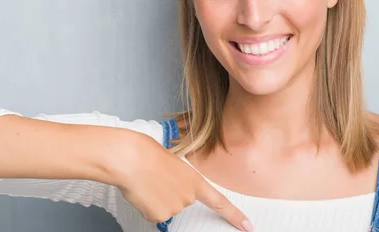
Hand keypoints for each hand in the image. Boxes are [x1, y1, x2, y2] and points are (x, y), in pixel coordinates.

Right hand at [111, 129, 251, 230]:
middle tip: (157, 178)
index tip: (248, 226)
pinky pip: (154, 214)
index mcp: (195, 180)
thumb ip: (178, 178)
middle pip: (182, 202)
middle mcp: (188, 196)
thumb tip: (170, 192)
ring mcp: (175, 207)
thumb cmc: (147, 153)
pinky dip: (147, 206)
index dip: (235, 215)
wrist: (130, 159)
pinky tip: (142, 192)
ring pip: (166, 208)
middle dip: (171, 193)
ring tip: (147, 182)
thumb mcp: (172, 161)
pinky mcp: (159, 216)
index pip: (220, 202)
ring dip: (157, 198)